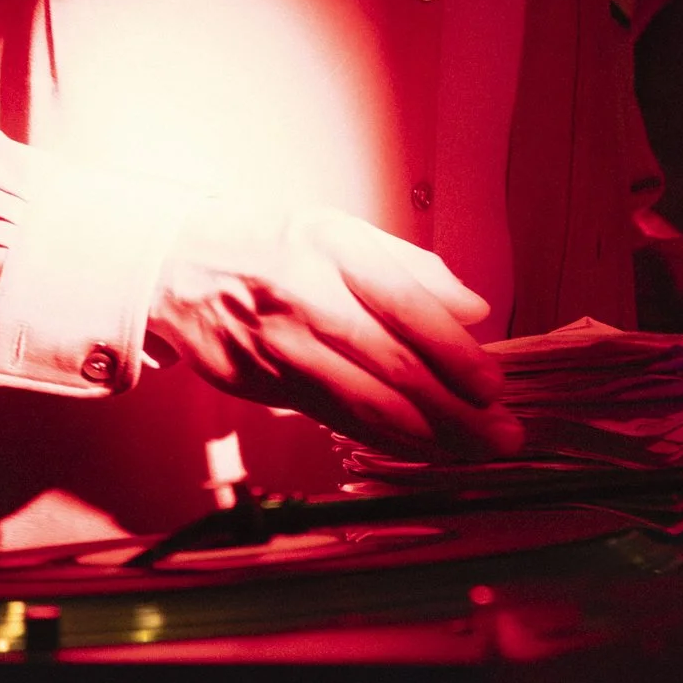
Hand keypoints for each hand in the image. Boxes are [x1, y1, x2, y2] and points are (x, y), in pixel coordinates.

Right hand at [145, 200, 523, 460]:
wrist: (178, 263)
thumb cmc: (274, 243)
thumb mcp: (343, 231)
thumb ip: (415, 269)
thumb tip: (475, 308)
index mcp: (333, 249)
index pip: (404, 305)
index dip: (452, 351)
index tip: (493, 383)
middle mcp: (308, 300)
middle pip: (392, 366)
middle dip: (455, 409)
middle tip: (504, 434)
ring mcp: (282, 349)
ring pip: (365, 405)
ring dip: (430, 436)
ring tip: (477, 451)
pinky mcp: (265, 386)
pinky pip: (337, 420)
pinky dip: (385, 440)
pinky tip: (423, 450)